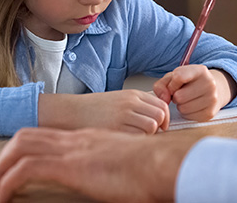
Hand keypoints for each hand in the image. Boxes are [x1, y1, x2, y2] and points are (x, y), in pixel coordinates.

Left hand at [0, 127, 197, 202]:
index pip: (48, 135)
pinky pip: (26, 169)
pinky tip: (5, 197)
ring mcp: (73, 149)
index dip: (27, 148)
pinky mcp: (70, 166)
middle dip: (5, 156)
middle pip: (27, 135)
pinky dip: (9, 182)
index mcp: (89, 139)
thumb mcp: (123, 164)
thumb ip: (109, 168)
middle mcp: (77, 139)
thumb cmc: (152, 170)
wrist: (161, 165)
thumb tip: (108, 179)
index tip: (18, 166)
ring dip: (1, 167)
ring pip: (21, 147)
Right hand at [38, 89, 169, 133]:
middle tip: (151, 135)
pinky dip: (136, 141)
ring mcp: (123, 115)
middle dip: (160, 127)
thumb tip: (158, 119)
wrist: (72, 112)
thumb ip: (138, 106)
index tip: (161, 126)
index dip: (165, 118)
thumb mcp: (120, 100)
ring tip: (137, 138)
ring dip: (148, 135)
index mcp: (133, 95)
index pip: (162, 105)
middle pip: (160, 115)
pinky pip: (136, 137)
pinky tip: (127, 142)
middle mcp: (130, 103)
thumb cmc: (95, 109)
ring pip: (151, 126)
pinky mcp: (115, 128)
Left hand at [152, 65, 235, 121]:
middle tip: (181, 94)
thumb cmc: (191, 83)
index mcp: (200, 70)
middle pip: (179, 96)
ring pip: (183, 108)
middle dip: (176, 97)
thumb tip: (163, 99)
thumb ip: (162, 84)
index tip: (173, 86)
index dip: (171, 85)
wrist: (215, 90)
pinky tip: (192, 106)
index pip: (179, 77)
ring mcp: (212, 99)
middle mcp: (209, 83)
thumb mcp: (176, 77)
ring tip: (187, 100)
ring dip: (181, 106)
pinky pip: (188, 117)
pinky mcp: (210, 113)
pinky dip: (187, 113)